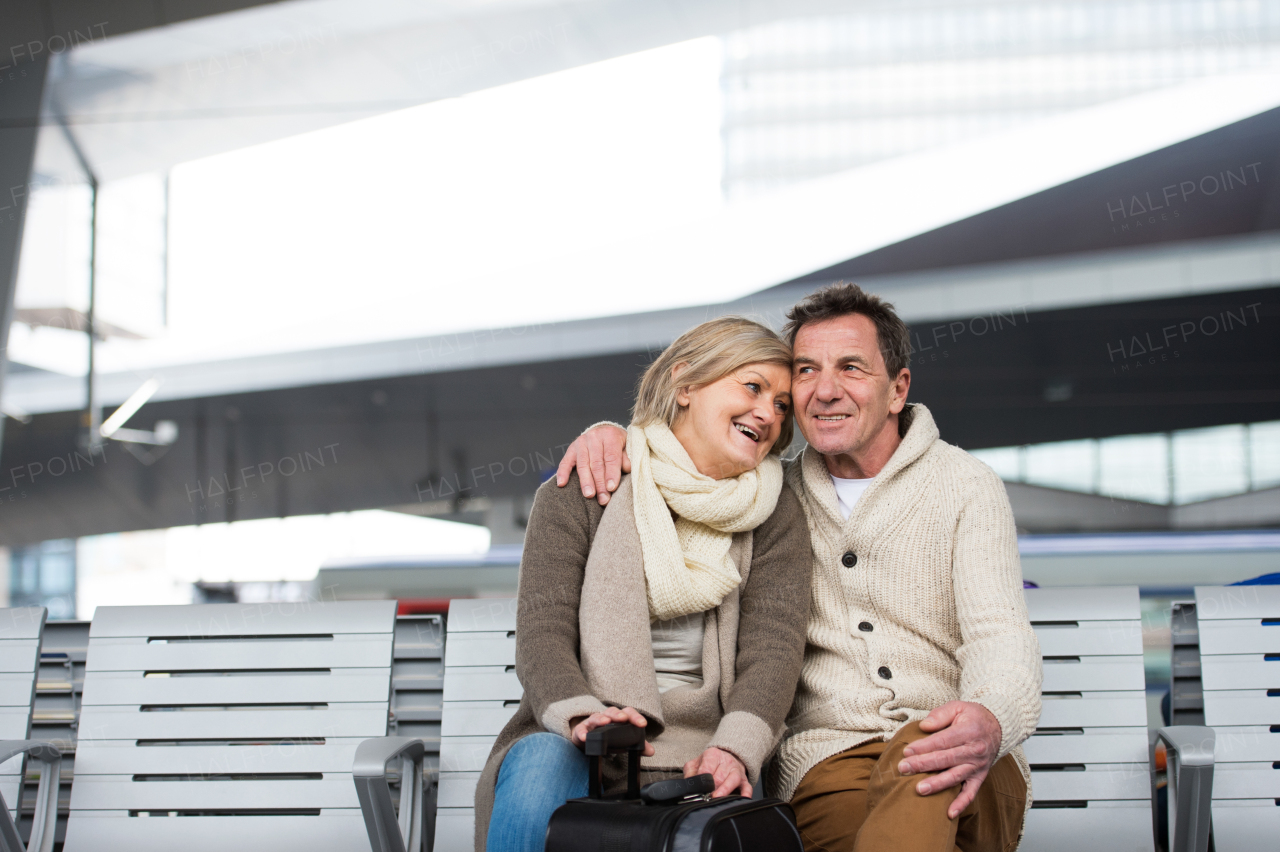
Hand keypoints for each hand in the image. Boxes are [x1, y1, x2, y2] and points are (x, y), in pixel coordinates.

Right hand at [555, 424, 629, 505]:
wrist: (605, 432)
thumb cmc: (619, 445)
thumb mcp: (628, 447)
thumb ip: (627, 458)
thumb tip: (626, 468)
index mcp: (610, 435)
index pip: (611, 457)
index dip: (611, 473)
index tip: (612, 488)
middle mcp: (594, 437)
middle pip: (597, 463)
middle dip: (600, 483)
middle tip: (603, 499)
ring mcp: (581, 442)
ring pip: (583, 465)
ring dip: (585, 482)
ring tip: (589, 495)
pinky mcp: (571, 449)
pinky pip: (565, 462)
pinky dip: (562, 473)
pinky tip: (562, 484)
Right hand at [570, 706, 654, 756]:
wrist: (587, 738)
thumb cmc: (608, 737)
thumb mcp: (622, 741)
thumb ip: (637, 745)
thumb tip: (651, 751)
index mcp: (618, 718)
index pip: (627, 713)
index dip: (635, 717)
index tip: (642, 724)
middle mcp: (605, 717)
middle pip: (612, 712)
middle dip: (617, 715)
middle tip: (623, 719)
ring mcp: (592, 723)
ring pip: (596, 717)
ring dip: (601, 719)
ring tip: (605, 723)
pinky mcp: (581, 730)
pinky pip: (580, 730)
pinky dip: (582, 733)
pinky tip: (585, 737)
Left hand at [683, 747, 750, 797]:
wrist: (727, 755)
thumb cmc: (710, 762)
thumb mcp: (696, 763)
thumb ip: (690, 772)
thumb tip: (689, 784)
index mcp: (713, 755)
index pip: (707, 767)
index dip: (702, 779)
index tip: (698, 787)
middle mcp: (726, 762)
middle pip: (719, 776)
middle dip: (712, 787)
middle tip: (705, 796)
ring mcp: (736, 771)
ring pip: (732, 780)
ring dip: (724, 790)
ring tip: (716, 797)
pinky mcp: (744, 780)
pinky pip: (747, 787)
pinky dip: (746, 793)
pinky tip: (742, 798)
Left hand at [897, 701, 1001, 818]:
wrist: (998, 727)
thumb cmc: (973, 716)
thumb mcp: (958, 707)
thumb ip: (940, 714)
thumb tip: (924, 726)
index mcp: (968, 731)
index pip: (942, 741)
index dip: (924, 747)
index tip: (907, 752)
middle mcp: (974, 750)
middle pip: (945, 759)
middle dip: (923, 764)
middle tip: (904, 768)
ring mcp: (978, 766)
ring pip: (955, 776)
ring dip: (937, 784)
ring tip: (919, 789)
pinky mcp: (980, 777)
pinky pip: (971, 793)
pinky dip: (961, 804)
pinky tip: (949, 813)